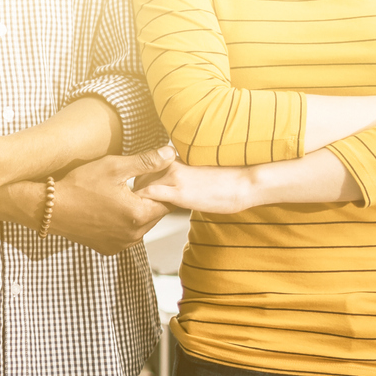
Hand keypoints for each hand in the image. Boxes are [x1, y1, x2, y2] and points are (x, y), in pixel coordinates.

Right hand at [46, 147, 175, 254]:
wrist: (51, 208)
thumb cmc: (80, 185)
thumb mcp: (114, 167)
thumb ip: (146, 161)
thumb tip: (171, 153)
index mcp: (139, 215)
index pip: (168, 202)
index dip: (162, 187)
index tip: (151, 177)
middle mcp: (134, 235)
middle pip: (155, 214)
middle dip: (150, 199)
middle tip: (135, 183)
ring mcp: (121, 244)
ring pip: (142, 225)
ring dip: (137, 211)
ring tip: (121, 195)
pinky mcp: (109, 248)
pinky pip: (127, 235)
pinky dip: (124, 223)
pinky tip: (110, 209)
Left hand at [136, 158, 258, 213]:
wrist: (243, 184)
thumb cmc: (224, 182)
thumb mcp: (195, 174)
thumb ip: (179, 176)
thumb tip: (170, 185)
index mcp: (174, 159)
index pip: (144, 167)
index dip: (138, 182)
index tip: (135, 195)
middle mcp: (170, 164)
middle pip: (137, 176)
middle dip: (133, 192)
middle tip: (132, 208)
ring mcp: (173, 177)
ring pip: (139, 185)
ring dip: (134, 201)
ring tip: (135, 215)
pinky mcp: (178, 192)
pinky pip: (149, 196)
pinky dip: (141, 205)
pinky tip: (141, 216)